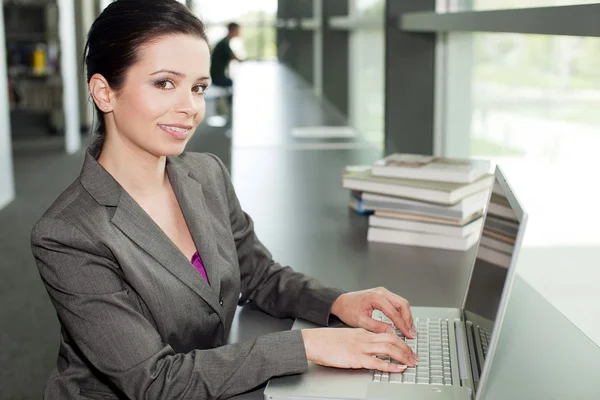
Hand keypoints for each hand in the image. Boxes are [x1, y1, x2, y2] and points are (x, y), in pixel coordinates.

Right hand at [301, 328, 418, 370]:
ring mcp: (361, 347)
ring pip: (388, 348)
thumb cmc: (325, 341)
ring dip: (403, 355)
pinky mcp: (356, 358)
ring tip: (412, 362)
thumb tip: (368, 348)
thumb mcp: (345, 338)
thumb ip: (357, 341)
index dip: (400, 341)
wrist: (313, 341)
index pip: (386, 333)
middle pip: (391, 339)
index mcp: (361, 332)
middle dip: (406, 348)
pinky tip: (399, 368)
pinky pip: (378, 362)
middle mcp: (364, 338)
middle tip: (415, 356)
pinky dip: (391, 365)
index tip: (407, 348)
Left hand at [330, 287, 415, 338]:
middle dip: (408, 319)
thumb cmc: (347, 309)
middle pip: (402, 304)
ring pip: (401, 303)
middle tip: (411, 333)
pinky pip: (397, 302)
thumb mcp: (361, 321)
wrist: (340, 302)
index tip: (408, 335)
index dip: (403, 325)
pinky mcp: (383, 295)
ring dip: (406, 316)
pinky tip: (403, 322)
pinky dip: (402, 312)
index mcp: (376, 297)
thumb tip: (391, 333)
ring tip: (409, 329)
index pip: (394, 312)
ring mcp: (383, 292)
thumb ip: (377, 327)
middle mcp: (381, 292)